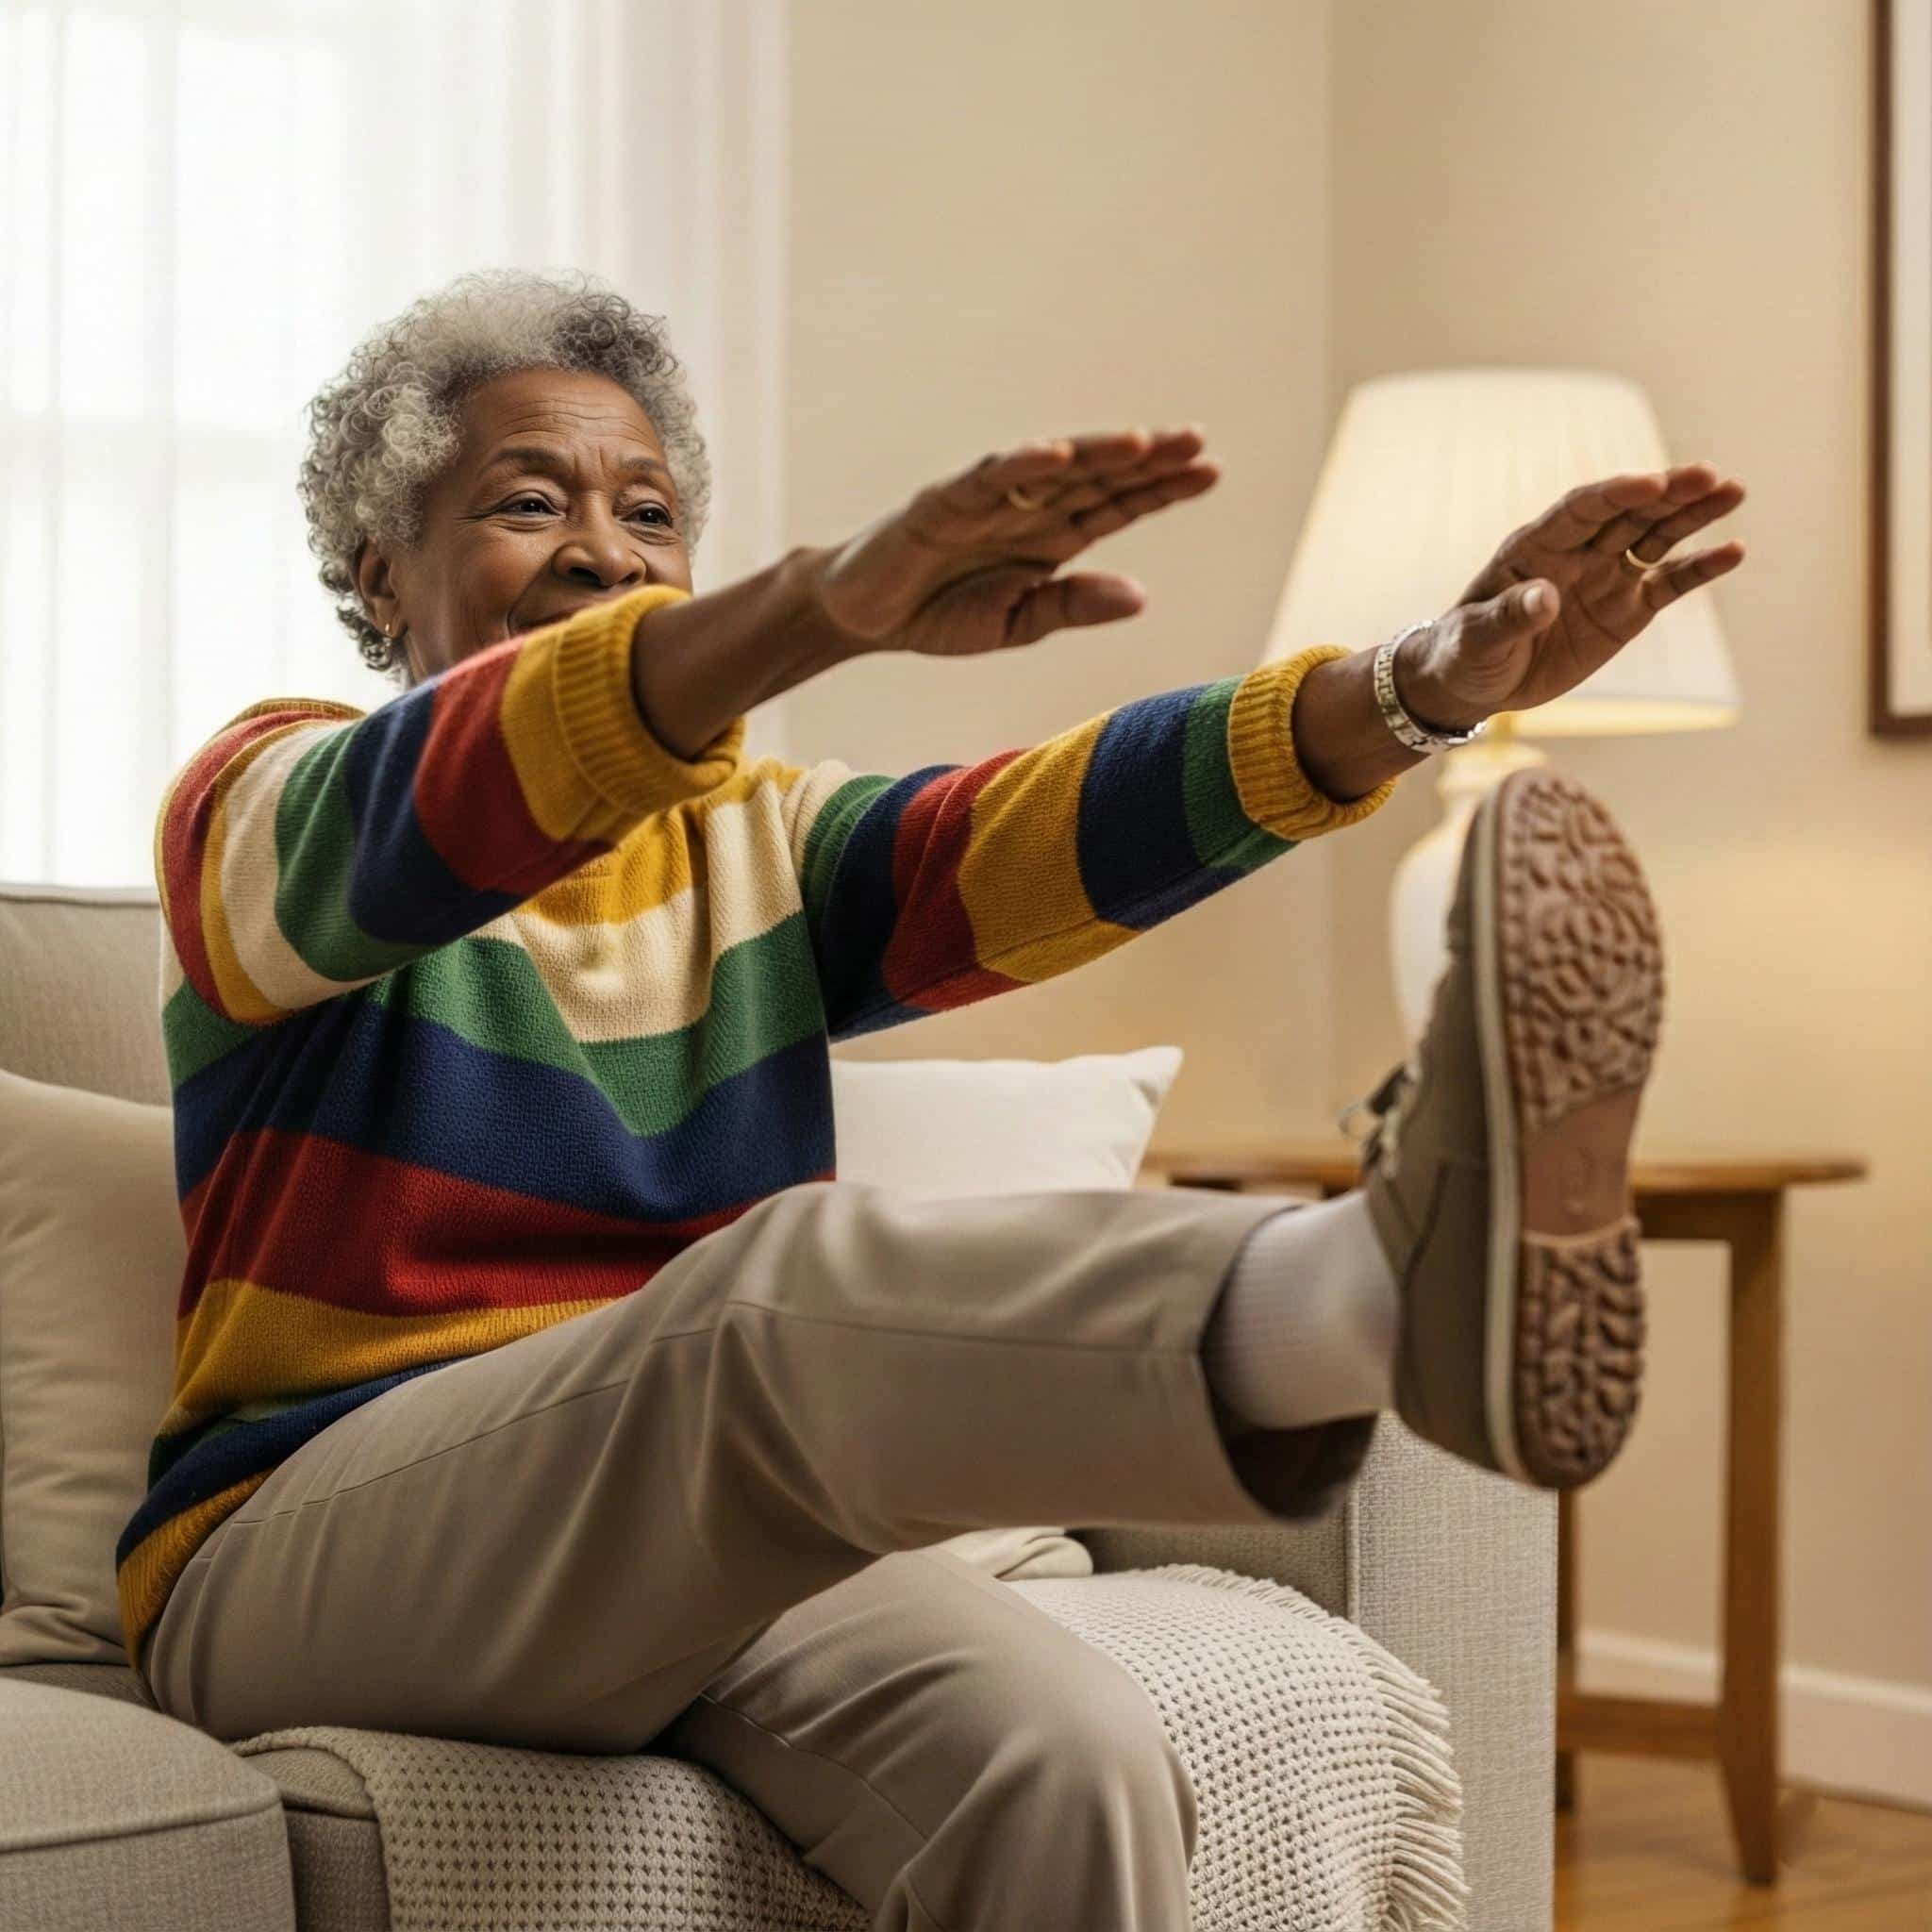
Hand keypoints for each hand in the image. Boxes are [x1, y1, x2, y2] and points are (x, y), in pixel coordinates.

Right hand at [806, 429, 1219, 656]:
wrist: (863, 618)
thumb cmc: (939, 616)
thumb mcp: (1017, 625)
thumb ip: (1071, 606)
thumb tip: (1141, 596)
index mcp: (1049, 539)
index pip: (1115, 505)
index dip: (1160, 489)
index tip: (1210, 472)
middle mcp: (1025, 509)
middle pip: (1096, 477)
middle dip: (1146, 460)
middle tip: (1197, 441)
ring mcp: (986, 499)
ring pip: (1050, 469)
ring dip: (1095, 453)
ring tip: (1144, 442)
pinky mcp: (942, 501)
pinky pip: (986, 477)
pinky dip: (1018, 464)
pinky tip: (1056, 455)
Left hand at [1396, 464, 1747, 729]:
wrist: (1473, 685)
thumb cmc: (1463, 652)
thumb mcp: (1477, 637)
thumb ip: (1509, 615)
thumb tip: (1545, 599)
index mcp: (1535, 545)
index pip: (1582, 509)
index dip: (1616, 494)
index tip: (1652, 483)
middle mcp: (1577, 552)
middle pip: (1629, 513)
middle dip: (1668, 494)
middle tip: (1710, 476)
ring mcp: (1606, 577)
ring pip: (1656, 538)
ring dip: (1693, 516)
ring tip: (1733, 492)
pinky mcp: (1627, 610)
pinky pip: (1669, 584)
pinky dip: (1699, 569)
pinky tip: (1734, 551)